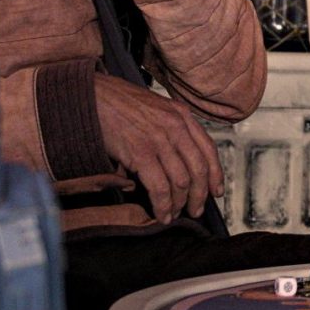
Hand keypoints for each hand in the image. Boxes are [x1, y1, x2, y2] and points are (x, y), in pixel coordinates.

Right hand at [92, 75, 219, 220]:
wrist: (92, 96)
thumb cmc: (118, 102)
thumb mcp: (154, 108)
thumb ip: (169, 129)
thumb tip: (173, 163)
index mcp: (181, 114)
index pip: (208, 149)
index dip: (215, 174)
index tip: (216, 191)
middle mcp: (176, 126)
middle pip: (199, 169)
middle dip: (200, 195)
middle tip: (196, 210)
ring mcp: (160, 139)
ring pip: (182, 181)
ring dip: (180, 203)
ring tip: (174, 214)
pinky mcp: (141, 153)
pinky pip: (160, 187)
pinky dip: (163, 205)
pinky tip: (162, 213)